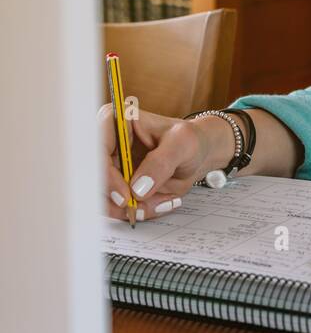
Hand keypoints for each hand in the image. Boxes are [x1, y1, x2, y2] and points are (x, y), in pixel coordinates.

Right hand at [100, 105, 231, 220]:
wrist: (197, 155)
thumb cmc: (189, 140)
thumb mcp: (183, 144)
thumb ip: (161, 162)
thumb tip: (137, 188)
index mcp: (117, 120)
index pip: (97, 149)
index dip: (106, 176)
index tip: (126, 197)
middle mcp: (107, 143)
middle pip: (92, 178)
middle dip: (115, 201)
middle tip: (139, 210)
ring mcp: (109, 165)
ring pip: (100, 197)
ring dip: (127, 209)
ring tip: (158, 203)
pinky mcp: (115, 184)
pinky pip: (114, 206)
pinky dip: (135, 211)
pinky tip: (157, 203)